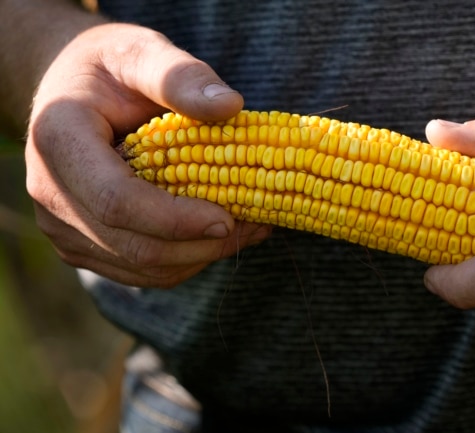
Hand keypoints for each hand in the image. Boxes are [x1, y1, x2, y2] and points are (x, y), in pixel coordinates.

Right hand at [25, 23, 270, 287]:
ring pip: (141, 268)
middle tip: (255, 224)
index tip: (229, 218)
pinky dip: (186, 259)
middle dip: (201, 244)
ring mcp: (64, 227)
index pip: (117, 201)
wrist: (72, 93)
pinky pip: (140, 270)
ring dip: (201, 256)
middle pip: (133, 246)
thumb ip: (181, 76)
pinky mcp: (83, 245)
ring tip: (247, 227)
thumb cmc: (109, 69)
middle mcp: (51, 194)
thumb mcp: (141, 53)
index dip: (176, 219)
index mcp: (59, 142)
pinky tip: (218, 234)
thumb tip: (231, 105)